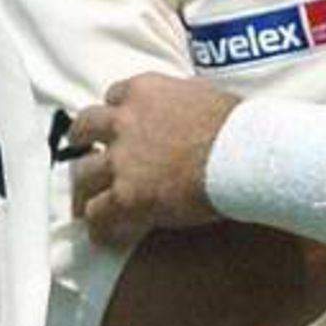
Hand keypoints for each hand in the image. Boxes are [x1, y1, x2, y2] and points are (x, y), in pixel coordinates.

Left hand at [70, 75, 238, 246]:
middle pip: (84, 128)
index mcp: (145, 91)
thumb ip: (181, 98)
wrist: (243, 155)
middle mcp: (124, 121)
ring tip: (88, 202)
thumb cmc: (237, 126)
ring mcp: (121, 160)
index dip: (116, 112)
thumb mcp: (205, 94)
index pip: (114, 96)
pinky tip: (104, 234)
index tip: (120, 122)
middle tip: (87, 154)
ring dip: (86, 188)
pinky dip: (99, 226)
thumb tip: (183, 107)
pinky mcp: (126, 196)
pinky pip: (97, 214)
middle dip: (83, 142)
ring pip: (82, 174)